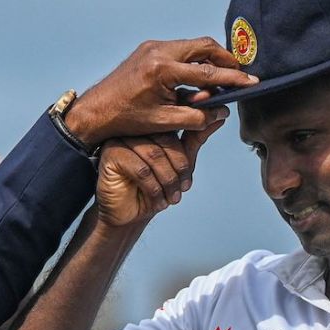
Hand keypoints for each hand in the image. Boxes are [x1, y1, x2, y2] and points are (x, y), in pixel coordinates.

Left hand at [65, 38, 255, 145]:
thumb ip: (197, 117)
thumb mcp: (165, 121)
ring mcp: (152, 47)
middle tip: (238, 75)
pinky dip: (193, 61)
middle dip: (224, 61)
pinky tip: (198, 78)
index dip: (233, 78)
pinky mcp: (149, 49)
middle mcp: (158, 51)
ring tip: (219, 80)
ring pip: (193, 46)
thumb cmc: (126, 118)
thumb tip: (222, 110)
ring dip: (209, 61)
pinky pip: (180, 49)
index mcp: (162, 70)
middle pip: (204, 47)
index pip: (207, 72)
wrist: (97, 110)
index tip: (251, 82)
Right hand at [95, 118, 225, 226]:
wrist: (127, 213)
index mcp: (151, 125)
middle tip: (181, 191)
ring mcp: (120, 139)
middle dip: (178, 170)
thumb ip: (195, 138)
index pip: (175, 131)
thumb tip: (220, 116)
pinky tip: (156, 201)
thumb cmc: (152, 186)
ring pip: (154, 155)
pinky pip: (140, 168)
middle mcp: (135, 128)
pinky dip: (153, 188)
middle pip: (166, 141)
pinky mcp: (110, 155)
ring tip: (170, 199)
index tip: (188, 183)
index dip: (184, 159)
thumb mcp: (179, 162)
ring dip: (167, 181)